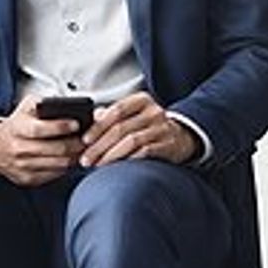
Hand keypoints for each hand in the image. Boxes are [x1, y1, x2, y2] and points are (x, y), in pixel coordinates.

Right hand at [0, 95, 83, 185]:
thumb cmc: (15, 127)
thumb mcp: (24, 109)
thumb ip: (43, 103)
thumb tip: (68, 104)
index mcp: (17, 129)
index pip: (40, 129)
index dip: (61, 127)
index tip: (76, 124)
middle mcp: (18, 149)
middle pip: (56, 149)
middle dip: (76, 144)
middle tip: (87, 139)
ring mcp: (22, 166)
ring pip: (59, 164)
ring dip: (75, 156)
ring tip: (82, 149)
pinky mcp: (27, 179)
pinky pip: (55, 174)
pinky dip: (66, 167)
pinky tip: (70, 158)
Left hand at [81, 92, 198, 166]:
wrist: (182, 137)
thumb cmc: (150, 126)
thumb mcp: (133, 114)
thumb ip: (113, 114)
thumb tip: (92, 118)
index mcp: (142, 101)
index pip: (117, 110)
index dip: (98, 126)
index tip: (85, 140)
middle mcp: (154, 112)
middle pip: (121, 128)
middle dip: (100, 146)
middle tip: (86, 159)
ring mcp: (163, 128)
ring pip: (131, 141)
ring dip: (111, 155)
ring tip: (98, 165)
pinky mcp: (168, 145)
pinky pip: (145, 152)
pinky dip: (128, 160)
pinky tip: (117, 166)